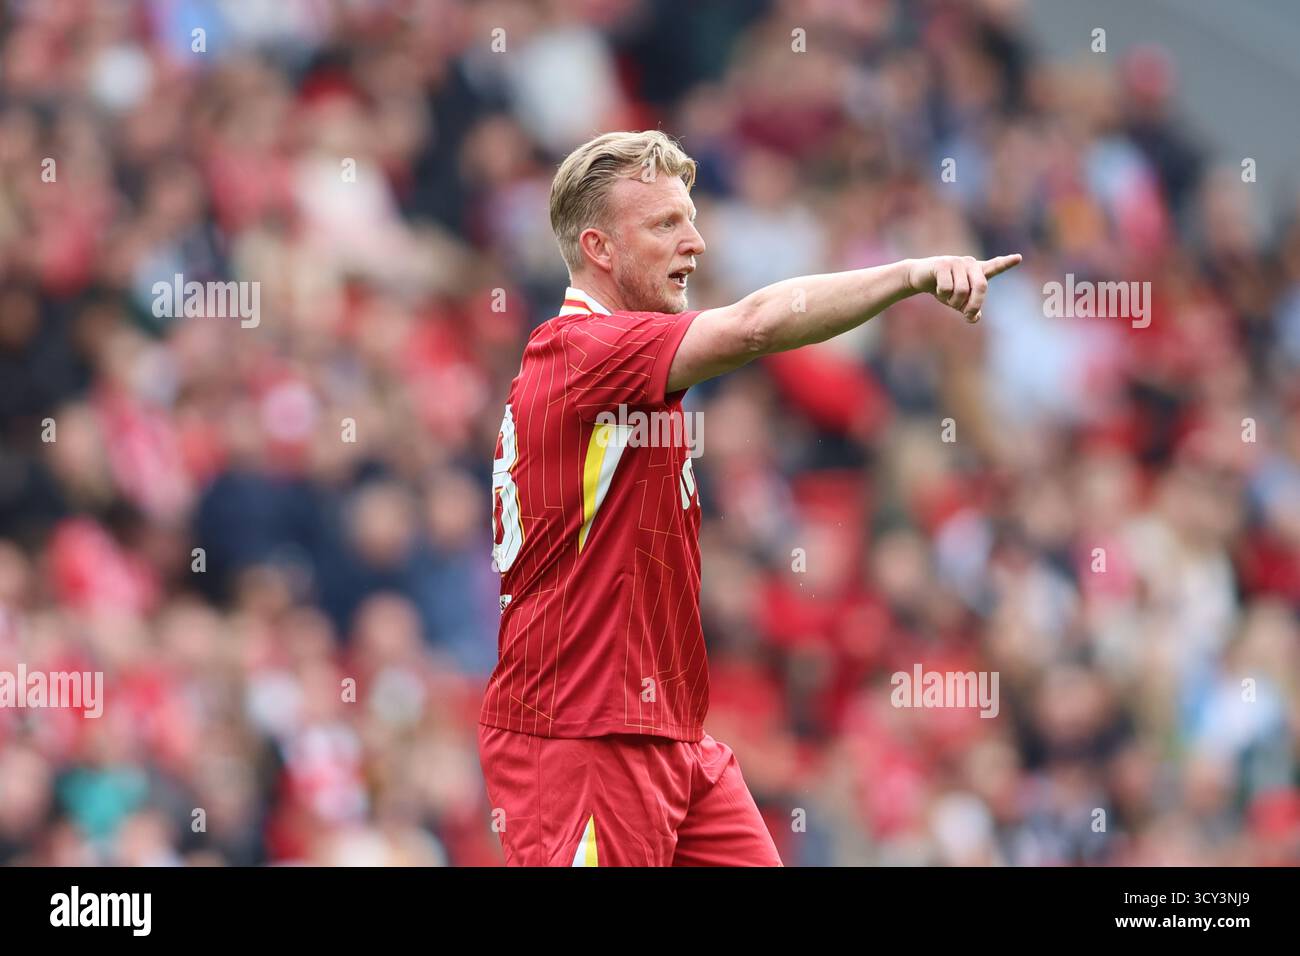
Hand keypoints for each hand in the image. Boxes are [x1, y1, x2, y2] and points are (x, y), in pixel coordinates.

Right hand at [905, 254, 1022, 323]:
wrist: (919, 277)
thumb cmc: (942, 288)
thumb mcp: (957, 301)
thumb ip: (969, 309)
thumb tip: (975, 318)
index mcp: (976, 271)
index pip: (994, 266)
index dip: (1006, 263)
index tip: (1018, 258)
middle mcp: (969, 264)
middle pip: (981, 286)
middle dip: (974, 305)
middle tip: (967, 315)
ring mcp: (956, 262)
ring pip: (962, 290)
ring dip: (953, 301)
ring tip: (946, 298)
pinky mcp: (943, 264)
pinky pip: (947, 287)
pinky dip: (942, 294)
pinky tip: (936, 289)